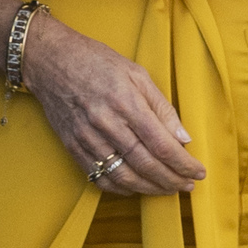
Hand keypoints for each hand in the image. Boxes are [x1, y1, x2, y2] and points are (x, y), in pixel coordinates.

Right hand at [22, 13, 205, 195]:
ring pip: (125, 176)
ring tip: (167, 188)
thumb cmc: (94, 60)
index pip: (162, 144)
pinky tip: (136, 186)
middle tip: (187, 185)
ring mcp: (87, 135)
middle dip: (173, 180)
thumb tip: (183, 137)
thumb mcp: (134, 71)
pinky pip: (100, 177)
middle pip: (146, 164)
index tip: (198, 171)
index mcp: (125, 100)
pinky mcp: (72, 144)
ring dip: (151, 189)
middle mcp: (106, 121)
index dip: (184, 163)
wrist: (49, 58)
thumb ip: (161, 105)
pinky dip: (122, 188)